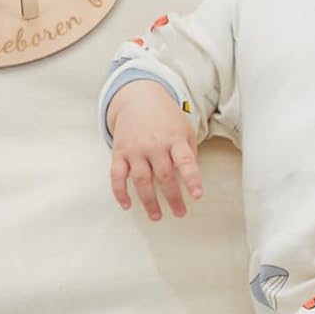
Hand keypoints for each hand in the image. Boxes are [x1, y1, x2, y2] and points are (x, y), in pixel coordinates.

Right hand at [108, 81, 203, 220]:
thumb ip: (188, 152)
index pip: (185, 161)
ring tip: (157, 216)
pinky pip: (117, 176)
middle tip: (180, 213)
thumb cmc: (165, 117)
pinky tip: (127, 205)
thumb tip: (189, 178)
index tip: (197, 196)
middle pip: (164, 176)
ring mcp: (135, 150)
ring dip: (149, 202)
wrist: (138, 98)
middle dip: (173, 198)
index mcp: (174, 138)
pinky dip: (120, 192)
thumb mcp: (184, 129)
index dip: (192, 179)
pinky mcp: (119, 153)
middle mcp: (154, 145)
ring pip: (142, 181)